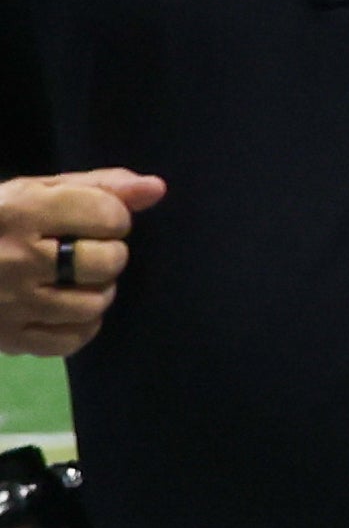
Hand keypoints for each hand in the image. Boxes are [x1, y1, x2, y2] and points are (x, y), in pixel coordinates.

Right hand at [0, 170, 162, 356]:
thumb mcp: (36, 191)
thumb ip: (99, 186)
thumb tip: (156, 188)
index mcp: (21, 211)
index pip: (107, 215)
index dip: (113, 216)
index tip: (95, 219)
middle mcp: (16, 258)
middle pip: (106, 262)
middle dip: (109, 254)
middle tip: (87, 251)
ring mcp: (10, 303)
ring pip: (94, 304)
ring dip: (99, 290)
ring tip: (78, 279)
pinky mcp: (8, 339)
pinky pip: (72, 341)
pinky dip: (81, 325)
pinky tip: (66, 308)